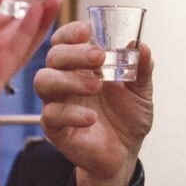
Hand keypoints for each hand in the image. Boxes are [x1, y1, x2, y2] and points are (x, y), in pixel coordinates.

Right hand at [34, 21, 153, 185]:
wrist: (125, 154)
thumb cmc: (127, 119)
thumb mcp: (141, 92)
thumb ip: (141, 69)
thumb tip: (141, 46)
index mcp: (82, 66)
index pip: (64, 40)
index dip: (71, 32)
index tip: (87, 31)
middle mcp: (65, 80)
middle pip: (53, 56)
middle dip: (74, 53)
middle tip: (98, 57)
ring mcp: (57, 103)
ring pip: (43, 81)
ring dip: (68, 79)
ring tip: (96, 86)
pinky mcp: (56, 128)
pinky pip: (51, 115)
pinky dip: (71, 113)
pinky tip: (91, 117)